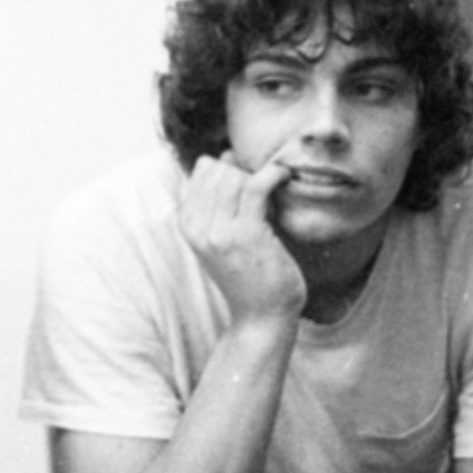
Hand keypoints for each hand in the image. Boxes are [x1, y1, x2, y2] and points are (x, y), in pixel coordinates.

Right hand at [178, 152, 305, 324]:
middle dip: (245, 169)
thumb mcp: (223, 236)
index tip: (252, 180)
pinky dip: (273, 174)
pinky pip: (256, 185)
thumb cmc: (250, 274)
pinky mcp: (246, 235)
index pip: (203, 170)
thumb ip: (218, 201)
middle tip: (268, 186)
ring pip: (234, 175)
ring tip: (277, 185)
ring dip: (260, 173)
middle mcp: (197, 227)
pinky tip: (284, 178)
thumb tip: (225, 155)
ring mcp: (219, 232)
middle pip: (218, 168)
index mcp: (188, 224)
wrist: (261, 316)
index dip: (231, 167)